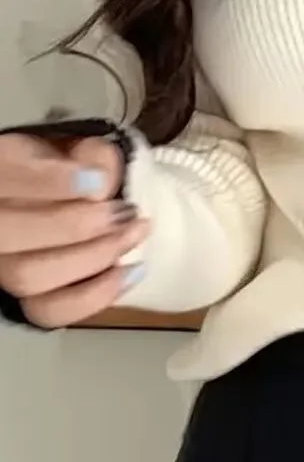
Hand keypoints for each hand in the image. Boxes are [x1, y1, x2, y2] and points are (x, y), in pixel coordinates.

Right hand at [0, 133, 147, 328]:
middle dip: (75, 225)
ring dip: (92, 257)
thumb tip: (102, 179)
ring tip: (133, 235)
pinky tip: (130, 272)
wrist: (66, 202)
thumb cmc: (69, 171)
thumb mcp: (77, 150)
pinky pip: (49, 311)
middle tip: (124, 213)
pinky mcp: (25, 300)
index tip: (97, 181)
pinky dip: (95, 296)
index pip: (2, 176)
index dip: (48, 182)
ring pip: (27, 275)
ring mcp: (2, 267)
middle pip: (7, 234)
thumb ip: (89, 155)